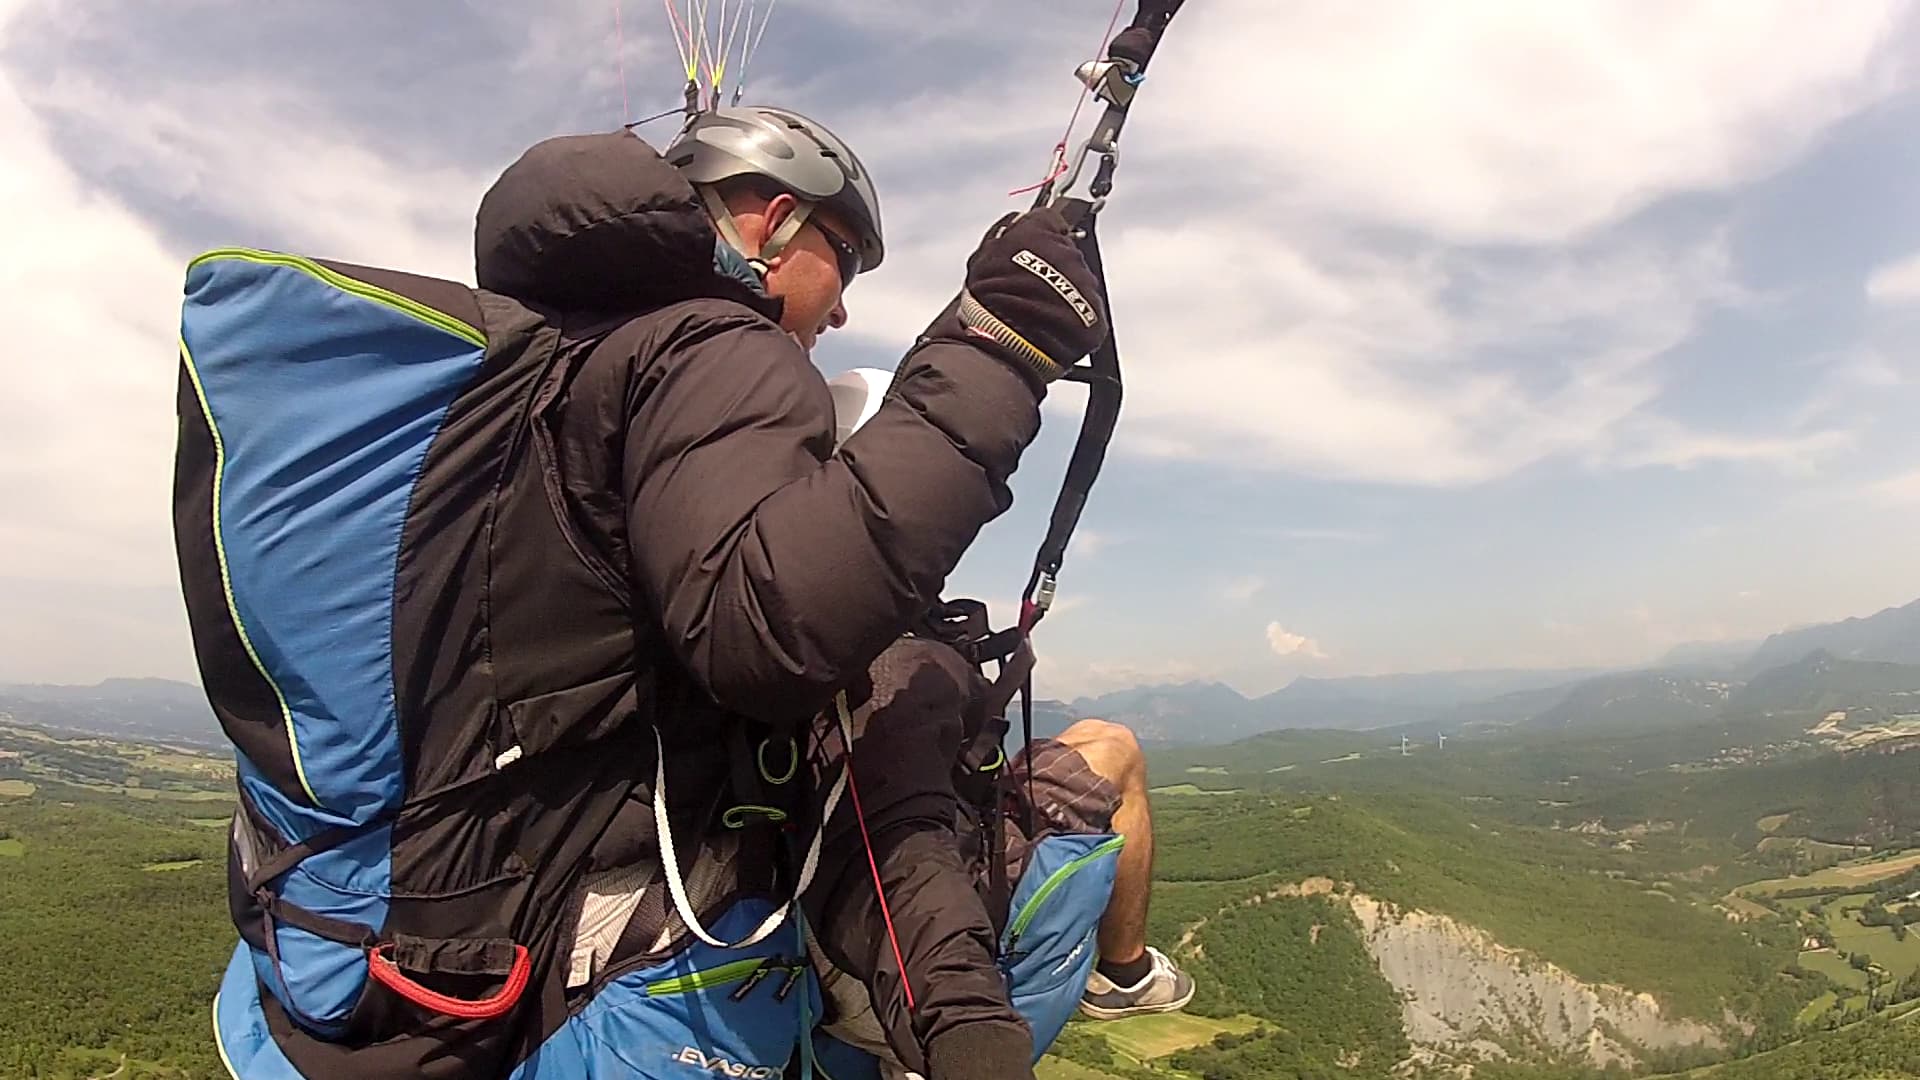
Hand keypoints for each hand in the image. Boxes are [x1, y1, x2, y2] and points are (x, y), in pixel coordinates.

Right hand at [956, 208, 1108, 381]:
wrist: (1011, 339)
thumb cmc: (991, 300)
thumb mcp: (982, 256)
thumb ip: (1001, 235)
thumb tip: (1013, 225)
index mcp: (1039, 232)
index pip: (1046, 220)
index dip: (1038, 235)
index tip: (1030, 247)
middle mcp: (1067, 252)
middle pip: (1064, 252)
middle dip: (1051, 266)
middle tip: (1027, 287)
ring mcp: (1084, 281)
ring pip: (1075, 280)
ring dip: (1062, 291)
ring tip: (1037, 311)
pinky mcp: (1094, 310)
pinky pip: (1084, 307)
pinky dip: (1071, 315)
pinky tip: (1051, 325)